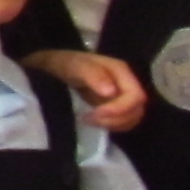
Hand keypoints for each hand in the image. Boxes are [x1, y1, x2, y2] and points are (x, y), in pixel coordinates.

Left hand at [23, 49, 148, 134]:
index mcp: (121, 72)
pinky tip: (94, 122)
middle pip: (136, 109)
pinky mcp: (115, 106)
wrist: (53, 67)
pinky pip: (123, 121)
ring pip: (132, 118)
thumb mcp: (74, 65)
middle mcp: (126, 84)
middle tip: (90, 119)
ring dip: (114, 124)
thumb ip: (92, 75)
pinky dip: (112, 126)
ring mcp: (122, 96)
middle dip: (116, 119)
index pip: (136, 96)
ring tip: (89, 120)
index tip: (97, 113)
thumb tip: (111, 92)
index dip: (120, 109)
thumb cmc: (64, 63)